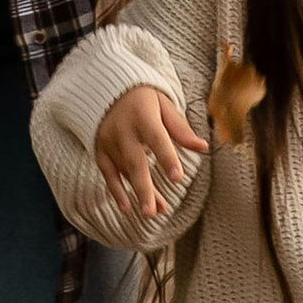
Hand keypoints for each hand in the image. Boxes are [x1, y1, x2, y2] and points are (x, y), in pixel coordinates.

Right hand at [95, 82, 207, 222]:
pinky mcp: (99, 150)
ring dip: (138, 194)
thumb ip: (181, 129)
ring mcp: (109, 141)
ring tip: (152, 213)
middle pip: (135, 162)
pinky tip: (127, 208)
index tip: (177, 178)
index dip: (167, 158)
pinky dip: (116, 191)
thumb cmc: (143, 99)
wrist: (108, 89)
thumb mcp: (164, 106)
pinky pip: (108, 174)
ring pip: (125, 172)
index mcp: (143, 115)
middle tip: (152, 212)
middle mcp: (123, 129)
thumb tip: (202, 147)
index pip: (157, 139)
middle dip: (143, 188)